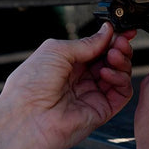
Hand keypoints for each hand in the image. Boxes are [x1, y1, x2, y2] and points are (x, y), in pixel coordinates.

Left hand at [0, 22, 135, 148]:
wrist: (25, 118)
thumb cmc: (30, 85)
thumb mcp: (57, 51)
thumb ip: (86, 42)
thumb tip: (106, 31)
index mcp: (68, 63)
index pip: (98, 48)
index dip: (111, 38)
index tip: (122, 30)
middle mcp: (81, 78)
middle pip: (111, 60)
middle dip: (119, 47)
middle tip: (121, 41)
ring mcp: (91, 94)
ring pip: (119, 74)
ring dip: (121, 61)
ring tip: (113, 55)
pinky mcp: (101, 110)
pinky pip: (121, 93)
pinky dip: (120, 80)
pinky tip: (107, 73)